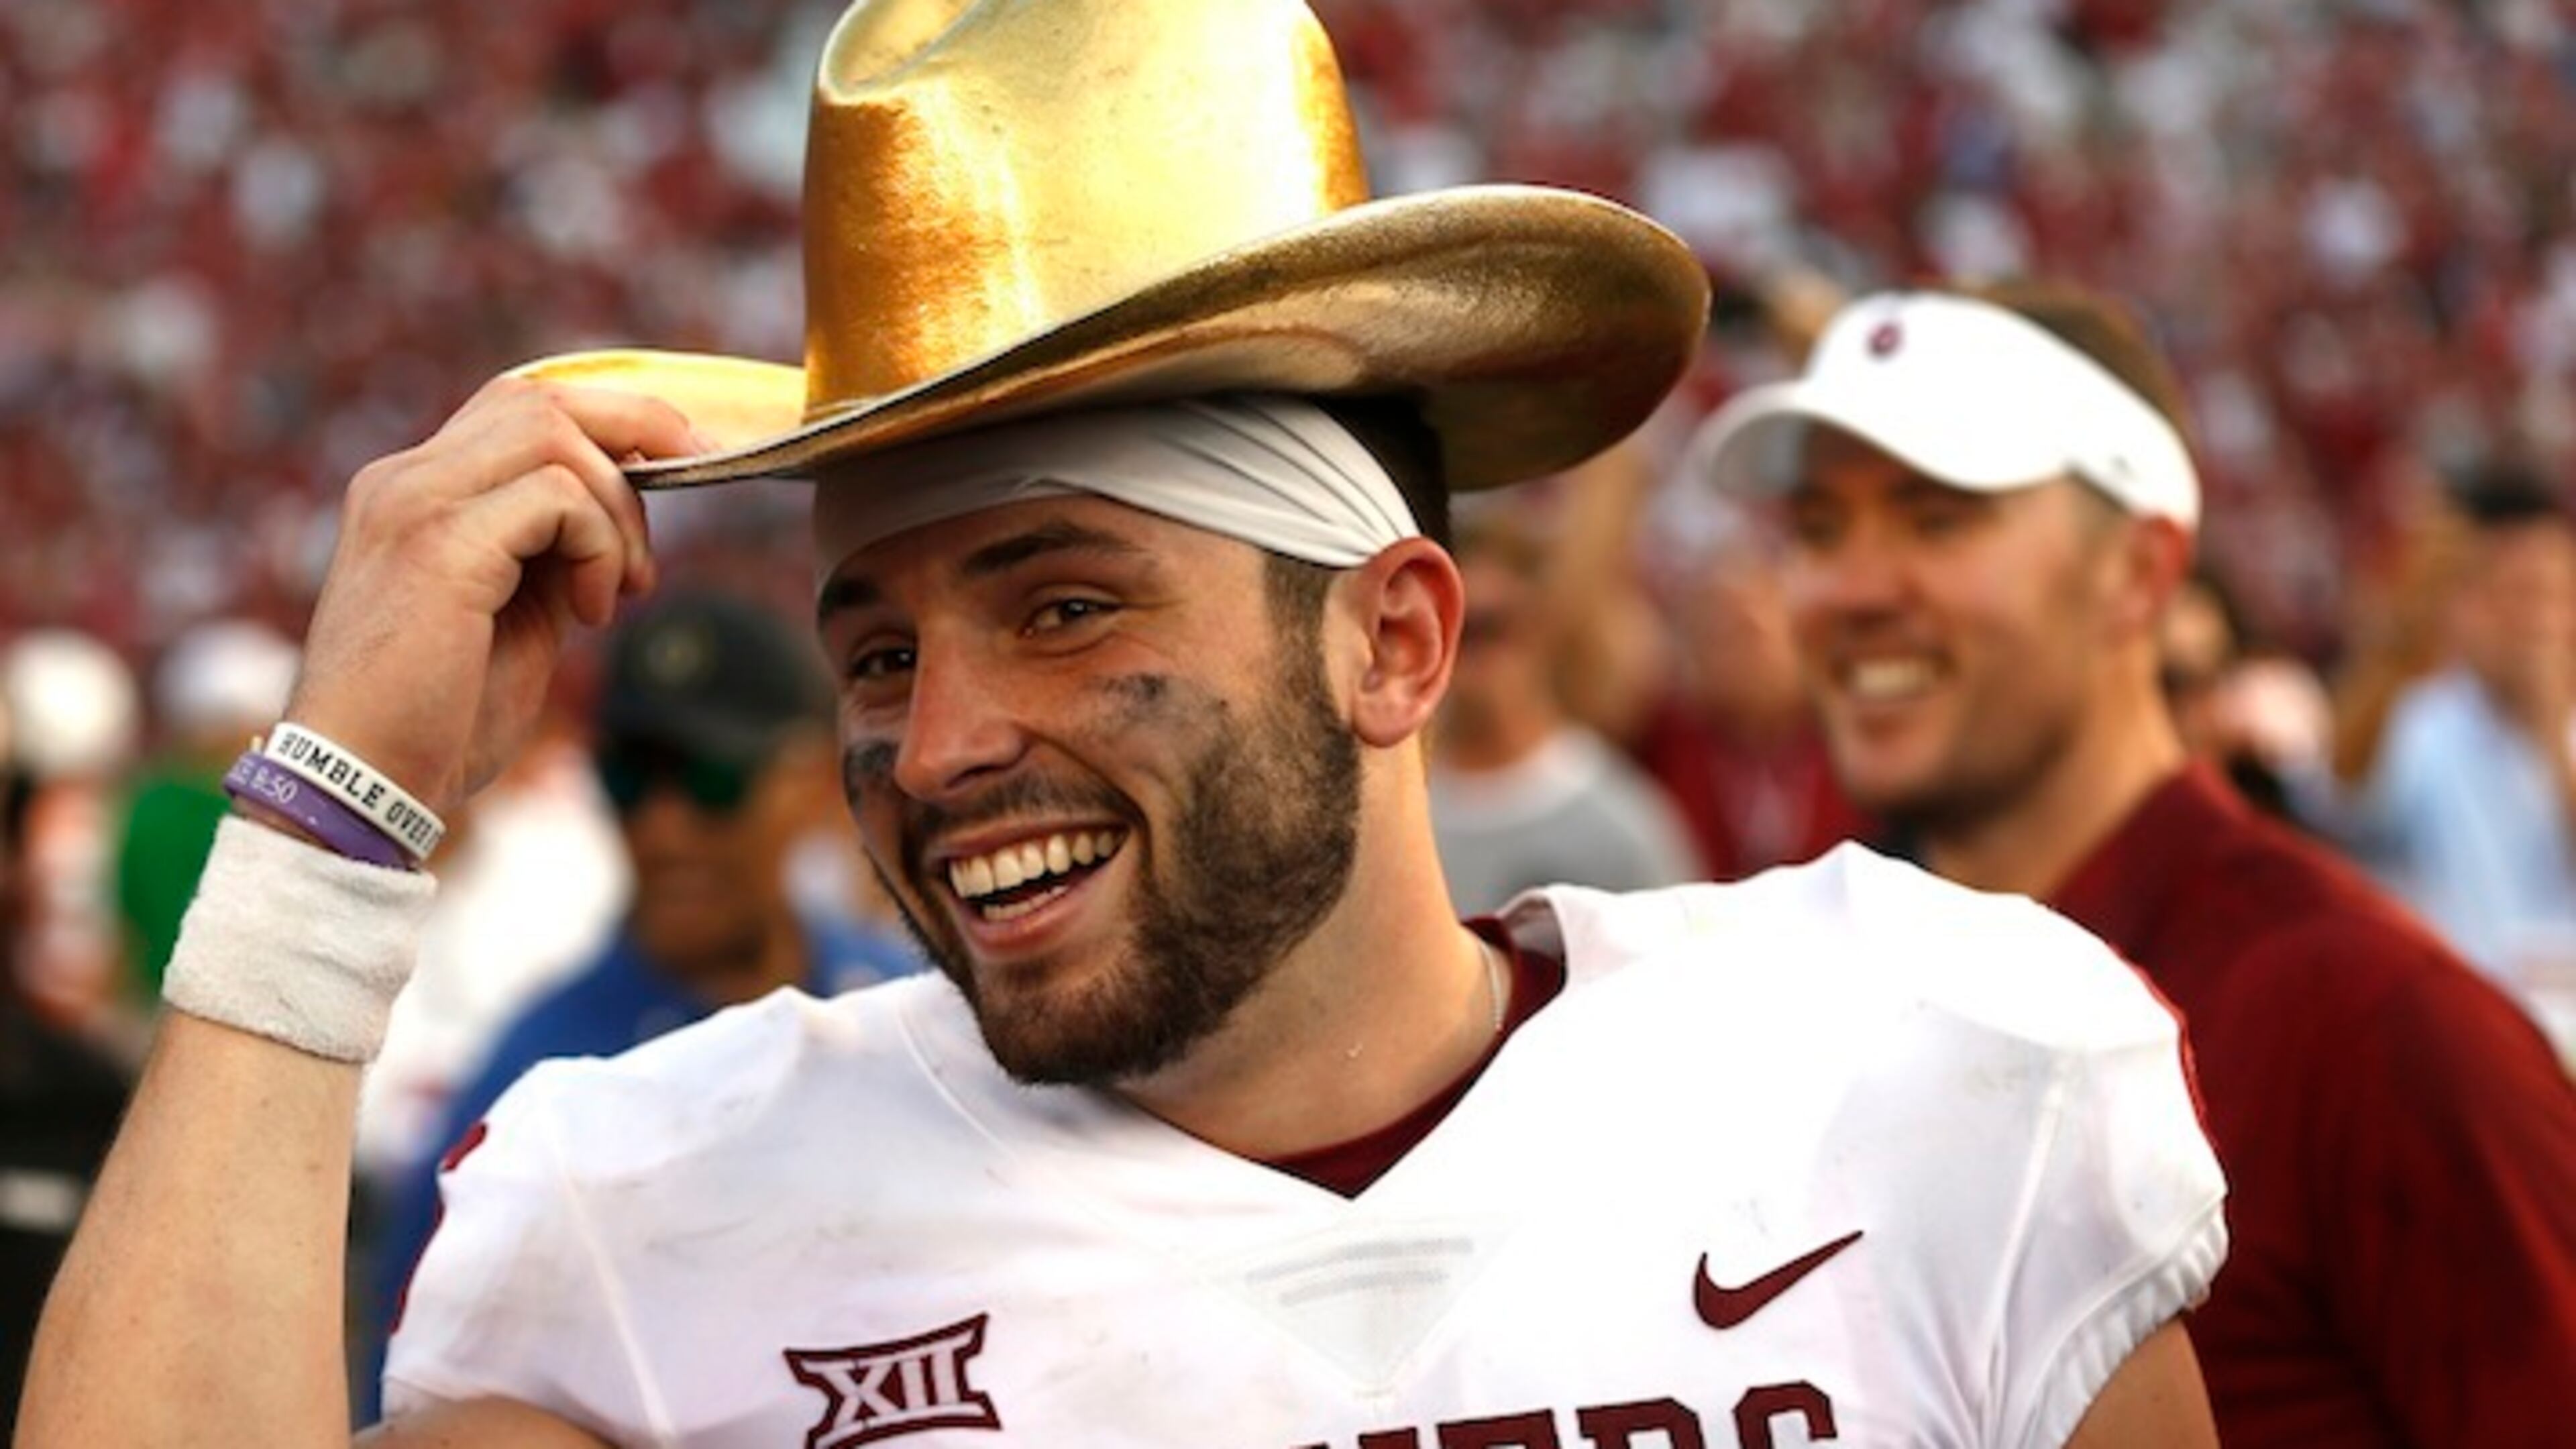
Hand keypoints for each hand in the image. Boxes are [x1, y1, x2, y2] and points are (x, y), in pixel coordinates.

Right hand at [285, 377, 702, 817]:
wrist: (363, 785)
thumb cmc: (436, 716)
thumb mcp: (512, 615)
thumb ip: (550, 555)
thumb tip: (619, 519)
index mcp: (411, 491)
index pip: (515, 407)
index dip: (605, 421)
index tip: (672, 465)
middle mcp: (403, 480)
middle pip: (539, 396)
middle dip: (635, 428)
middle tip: (690, 479)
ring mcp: (414, 502)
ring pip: (554, 434)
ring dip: (618, 509)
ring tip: (623, 589)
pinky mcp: (440, 544)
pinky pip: (559, 498)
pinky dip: (601, 549)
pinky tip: (592, 615)